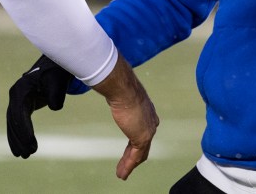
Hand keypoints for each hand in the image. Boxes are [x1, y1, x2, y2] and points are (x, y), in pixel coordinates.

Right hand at [6, 54, 72, 158]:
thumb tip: (54, 107)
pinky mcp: (22, 104)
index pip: (18, 113)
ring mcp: (17, 99)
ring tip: (23, 156)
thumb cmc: (57, 73)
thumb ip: (56, 95)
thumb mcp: (58, 82)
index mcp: (21, 89)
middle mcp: (15, 94)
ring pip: (12, 123)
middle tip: (27, 154)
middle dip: (19, 138)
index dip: (23, 130)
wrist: (55, 65)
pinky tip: (21, 148)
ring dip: (16, 140)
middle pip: (13, 120)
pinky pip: (17, 122)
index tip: (30, 144)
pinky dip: (18, 134)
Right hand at [91, 55, 158, 179]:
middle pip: (143, 144)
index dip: (137, 141)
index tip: (130, 149)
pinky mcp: (142, 137)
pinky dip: (128, 166)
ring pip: (140, 154)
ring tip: (121, 174)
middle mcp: (150, 121)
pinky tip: (122, 174)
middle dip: (135, 156)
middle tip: (127, 165)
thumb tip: (105, 82)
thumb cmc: (119, 86)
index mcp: (146, 110)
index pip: (143, 129)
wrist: (123, 88)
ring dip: (129, 164)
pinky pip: (135, 157)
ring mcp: (148, 130)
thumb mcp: (119, 92)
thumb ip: (116, 93)